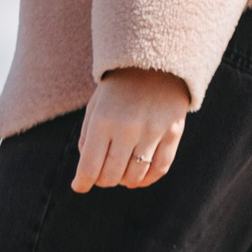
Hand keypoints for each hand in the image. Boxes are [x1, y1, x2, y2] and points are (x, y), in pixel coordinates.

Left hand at [73, 68, 191, 192]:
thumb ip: (87, 137)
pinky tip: (138, 179)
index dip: (82, 182)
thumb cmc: (119, 88)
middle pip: (112, 174)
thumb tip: (87, 171)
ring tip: (120, 176)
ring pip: (135, 175)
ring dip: (124, 181)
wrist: (155, 64)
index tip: (78, 187)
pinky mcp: (173, 134)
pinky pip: (160, 169)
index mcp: (102, 120)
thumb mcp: (95, 106)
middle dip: (103, 181)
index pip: (90, 165)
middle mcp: (127, 128)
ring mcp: (153, 132)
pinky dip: (147, 180)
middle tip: (101, 178)